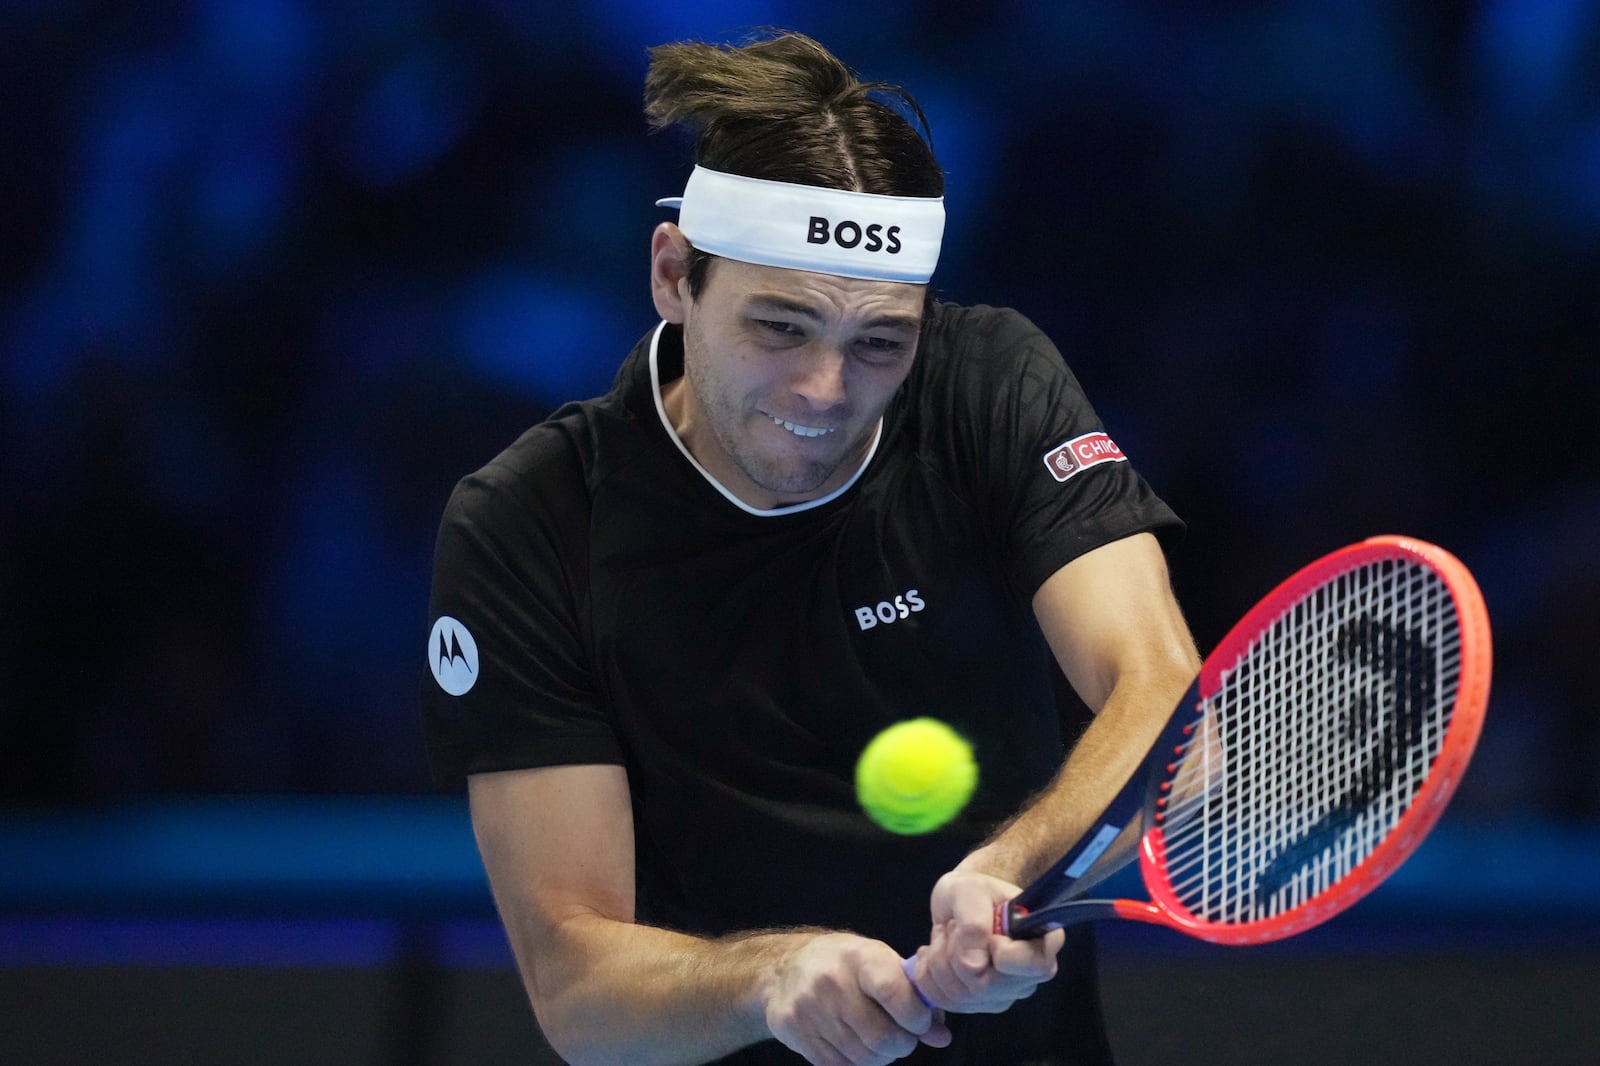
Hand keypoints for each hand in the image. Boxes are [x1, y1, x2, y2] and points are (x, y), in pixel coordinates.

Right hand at [764, 932, 951, 1065]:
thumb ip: (913, 997)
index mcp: (860, 957)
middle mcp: (832, 981)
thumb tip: (941, 1036)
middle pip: (883, 1036)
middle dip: (903, 1044)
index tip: (921, 1023)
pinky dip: (856, 1063)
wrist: (785, 969)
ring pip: (863, 1057)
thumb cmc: (845, 965)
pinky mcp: (795, 1032)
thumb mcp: (880, 964)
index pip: (894, 991)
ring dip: (881, 1057)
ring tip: (878, 1040)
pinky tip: (856, 1046)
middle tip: (903, 1037)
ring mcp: (810, 1009)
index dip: (917, 1017)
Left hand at [907, 869, 1064, 1012]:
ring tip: (944, 934)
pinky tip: (933, 952)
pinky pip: (945, 1001)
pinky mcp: (978, 1004)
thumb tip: (974, 968)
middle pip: (987, 987)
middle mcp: (1029, 975)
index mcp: (1043, 942)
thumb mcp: (971, 891)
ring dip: (939, 960)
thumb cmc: (974, 891)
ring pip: (960, 996)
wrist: (960, 902)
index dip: (1003, 954)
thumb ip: (974, 924)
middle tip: (953, 925)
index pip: (1036, 967)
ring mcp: (1004, 994)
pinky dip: (928, 975)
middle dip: (955, 952)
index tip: (988, 933)